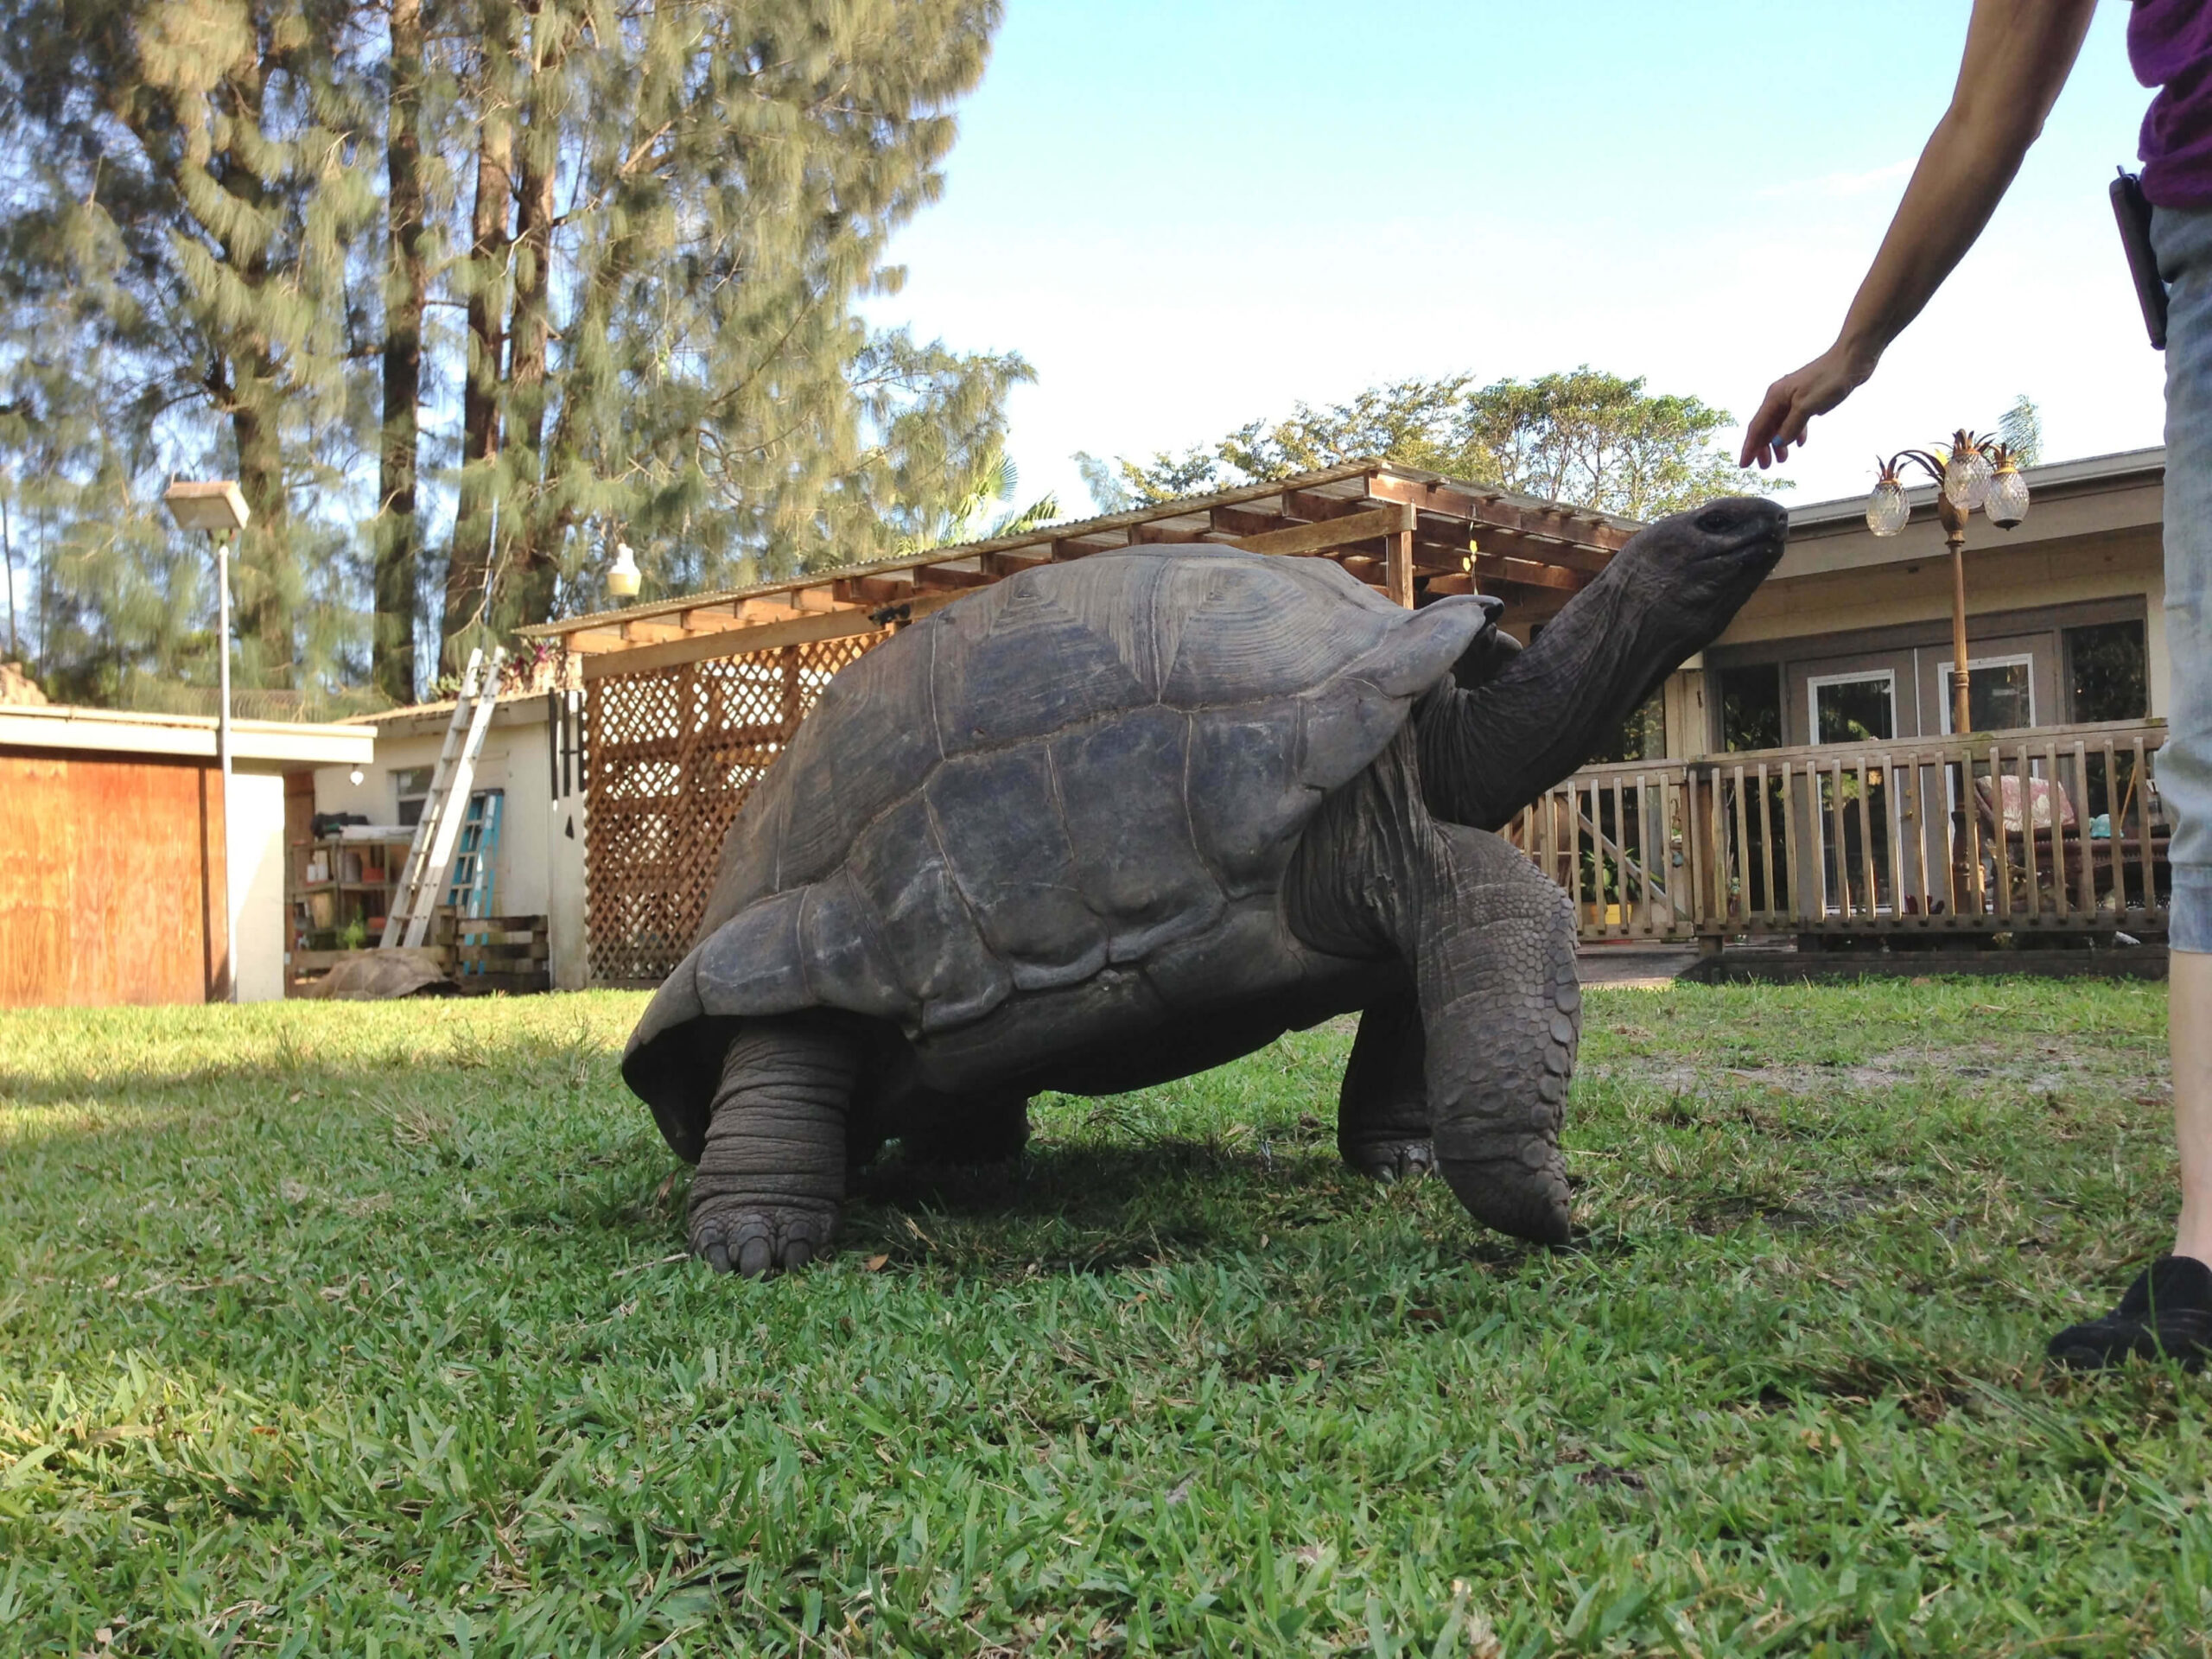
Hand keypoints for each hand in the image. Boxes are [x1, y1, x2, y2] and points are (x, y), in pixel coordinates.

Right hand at [1737, 344, 1875, 468]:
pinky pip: (1795, 419)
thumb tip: (1778, 443)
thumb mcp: (1807, 406)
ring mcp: (1794, 397)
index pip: (1757, 427)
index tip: (1743, 465)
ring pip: (1780, 424)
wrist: (1852, 359)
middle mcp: (1780, 397)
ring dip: (1779, 443)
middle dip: (1763, 448)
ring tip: (1782, 460)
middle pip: (1766, 427)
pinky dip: (1795, 432)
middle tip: (1764, 467)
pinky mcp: (1808, 398)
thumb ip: (1791, 427)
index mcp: (1775, 397)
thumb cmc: (1829, 379)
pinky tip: (1800, 443)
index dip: (1750, 447)